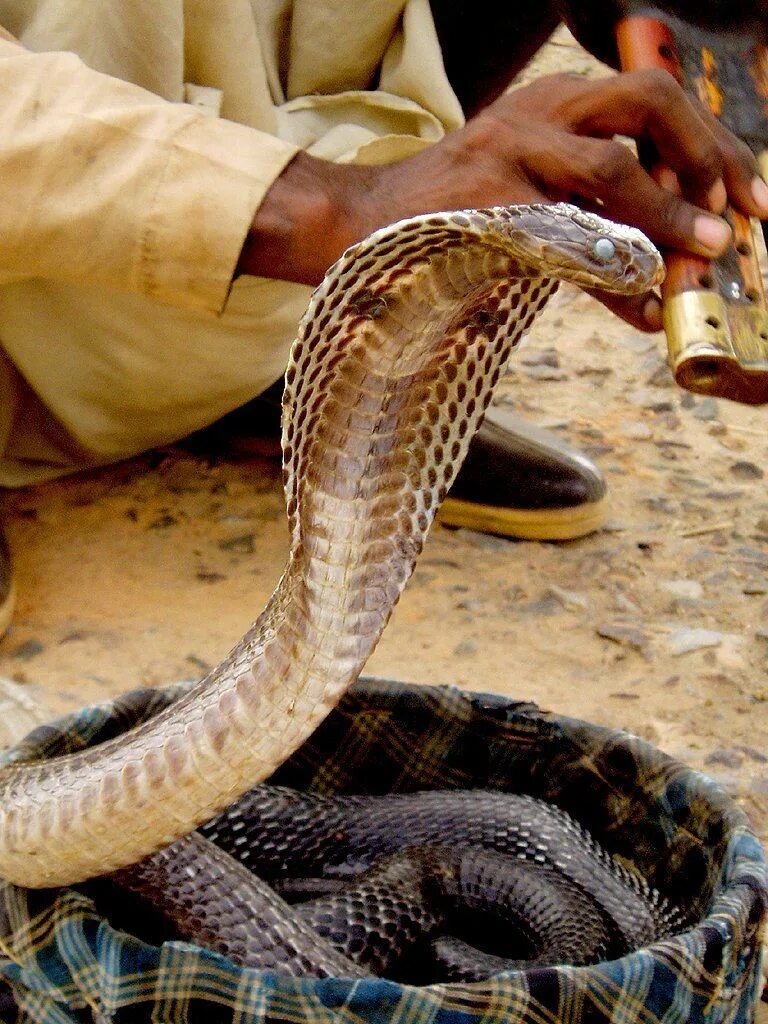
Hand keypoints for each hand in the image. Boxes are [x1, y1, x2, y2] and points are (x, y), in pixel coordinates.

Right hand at [239, 69, 767, 329]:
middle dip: (703, 157)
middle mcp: (535, 111)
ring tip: (699, 258)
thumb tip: (662, 275)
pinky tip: (636, 305)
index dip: (709, 142)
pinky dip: (610, 273)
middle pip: (644, 102)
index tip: (747, 193)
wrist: (362, 222)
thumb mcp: (528, 192)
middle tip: (734, 217)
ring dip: (666, 216)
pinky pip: (564, 234)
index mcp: (552, 102)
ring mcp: (507, 151)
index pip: (651, 96)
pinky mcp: (484, 202)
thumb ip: (593, 215)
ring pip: (611, 167)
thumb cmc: (452, 213)